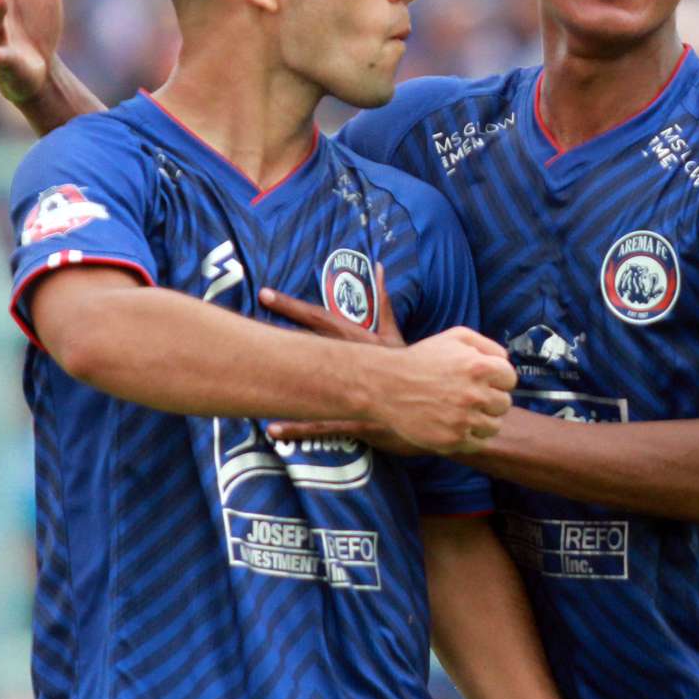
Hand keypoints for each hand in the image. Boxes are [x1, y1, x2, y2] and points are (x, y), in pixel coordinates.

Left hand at [260, 267, 513, 452]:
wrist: (449, 406)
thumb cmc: (419, 369)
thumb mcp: (400, 335)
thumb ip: (387, 304)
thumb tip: (380, 268)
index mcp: (364, 343)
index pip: (324, 319)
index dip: (294, 307)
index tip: (266, 293)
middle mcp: (358, 365)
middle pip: (312, 347)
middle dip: (280, 337)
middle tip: (249, 336)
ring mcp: (360, 393)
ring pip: (315, 391)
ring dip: (282, 391)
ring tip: (251, 392)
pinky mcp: (362, 421)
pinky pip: (325, 425)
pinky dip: (300, 428)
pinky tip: (275, 430)